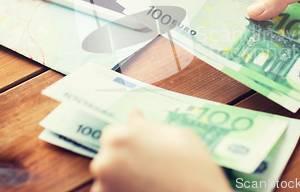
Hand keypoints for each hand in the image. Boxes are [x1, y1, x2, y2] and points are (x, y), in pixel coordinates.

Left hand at [89, 110, 231, 191]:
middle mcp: (105, 163)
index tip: (145, 147)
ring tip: (153, 180)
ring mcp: (105, 188)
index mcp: (120, 138)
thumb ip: (149, 126)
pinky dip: (125, 191)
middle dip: (125, 158)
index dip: (130, 140)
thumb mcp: (178, 136)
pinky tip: (148, 190)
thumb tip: (134, 115)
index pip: (112, 133)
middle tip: (153, 166)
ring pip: (109, 178)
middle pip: (108, 156)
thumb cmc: (195, 170)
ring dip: (123, 178)